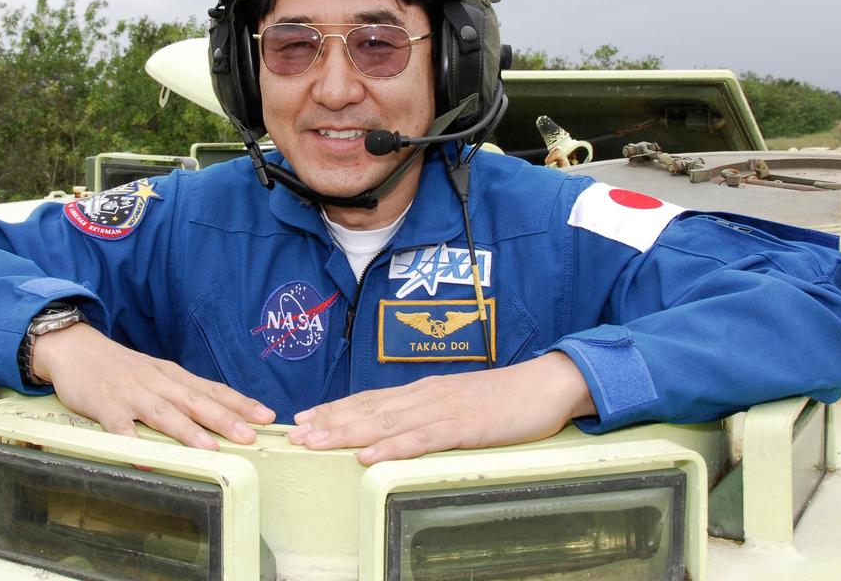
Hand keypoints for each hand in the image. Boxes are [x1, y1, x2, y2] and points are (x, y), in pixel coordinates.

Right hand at [32, 323, 274, 450]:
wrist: (76, 348)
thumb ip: (182, 393)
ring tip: (210, 449)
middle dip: (225, 419)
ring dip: (189, 432)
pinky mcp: (105, 406)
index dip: (241, 403)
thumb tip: (219, 414)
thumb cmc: (121, 368)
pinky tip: (145, 458)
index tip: (267, 416)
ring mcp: (132, 394)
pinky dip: (133, 443)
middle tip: (250, 436)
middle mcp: (158, 383)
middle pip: (196, 402)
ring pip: (165, 413)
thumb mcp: (157, 375)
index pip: (213, 390)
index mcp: (173, 376)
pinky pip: (120, 427)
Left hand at [286, 352, 595, 464]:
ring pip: (385, 423)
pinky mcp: (463, 426)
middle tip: (294, 433)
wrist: (546, 385)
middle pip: (368, 409)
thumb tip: (400, 427)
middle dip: (328, 421)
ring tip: (316, 442)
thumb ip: (430, 413)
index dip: (335, 409)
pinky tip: (368, 456)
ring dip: (347, 433)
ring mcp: (443, 410)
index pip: (370, 399)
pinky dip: (391, 448)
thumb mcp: (460, 404)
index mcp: (424, 391)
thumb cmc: (505, 398)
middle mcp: (425, 396)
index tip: (304, 417)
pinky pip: (421, 440)